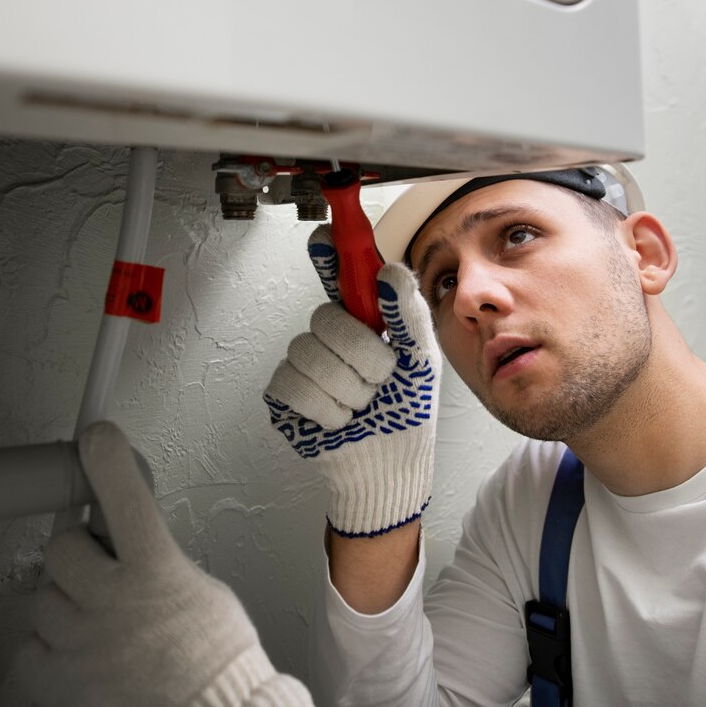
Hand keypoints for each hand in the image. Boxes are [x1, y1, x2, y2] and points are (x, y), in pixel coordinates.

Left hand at [17, 422, 312, 706]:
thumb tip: (134, 547)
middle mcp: (113, 599)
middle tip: (97, 575)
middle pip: (61, 547)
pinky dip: (47, 652)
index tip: (97, 437)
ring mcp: (81, 641)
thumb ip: (161, 563)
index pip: (123, 492)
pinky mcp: (58, 684)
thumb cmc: (219, 668)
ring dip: (64, 607)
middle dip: (77, 557)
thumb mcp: (202, 592)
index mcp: (157, 569)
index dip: (106, 456)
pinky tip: (77, 660)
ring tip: (95, 630)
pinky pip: (28, 649)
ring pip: (41, 598)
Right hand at [263, 226, 441, 536]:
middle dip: (362, 354)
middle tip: (380, 378)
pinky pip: (292, 383)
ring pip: (309, 353)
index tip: (326, 238)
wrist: (390, 468)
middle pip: (325, 318)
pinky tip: (339, 419)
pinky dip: (326, 408)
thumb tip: (388, 272)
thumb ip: (408, 314)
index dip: (328, 254)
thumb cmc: (407, 412)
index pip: (336, 276)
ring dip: (348, 388)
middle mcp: (328, 337)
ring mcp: (302, 364)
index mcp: (361, 320)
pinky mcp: (284, 395)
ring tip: (362, 404)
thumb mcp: (421, 359)